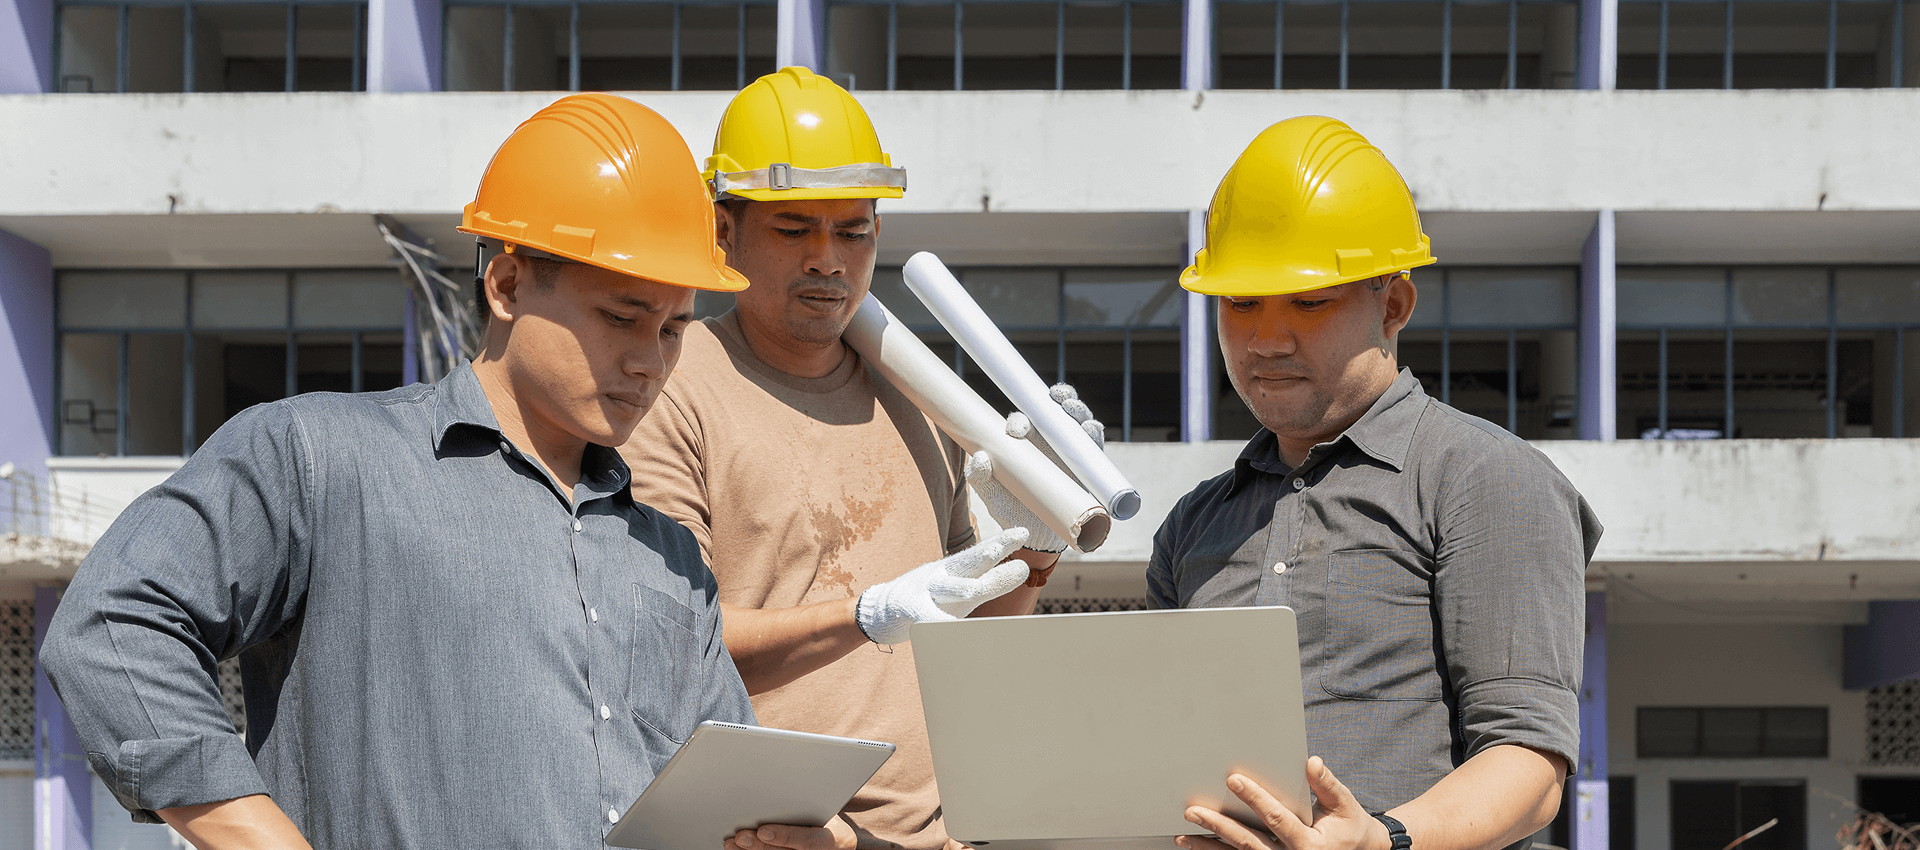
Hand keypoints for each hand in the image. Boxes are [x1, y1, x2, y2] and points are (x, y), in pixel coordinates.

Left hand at [724, 815, 857, 849]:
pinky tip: (737, 848)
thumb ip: (806, 802)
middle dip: (758, 845)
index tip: (763, 831)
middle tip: (740, 836)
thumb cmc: (826, 819)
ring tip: (732, 843)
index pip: (806, 841)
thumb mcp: (826, 808)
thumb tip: (784, 786)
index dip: (784, 836)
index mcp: (827, 839)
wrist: (836, 841)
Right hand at [853, 528, 1030, 643]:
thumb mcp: (962, 588)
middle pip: (968, 563)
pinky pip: (925, 616)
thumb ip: (992, 579)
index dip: (1002, 543)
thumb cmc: (929, 599)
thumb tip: (1025, 569)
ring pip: (948, 588)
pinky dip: (935, 622)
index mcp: (956, 569)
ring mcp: (924, 590)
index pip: (982, 554)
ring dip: (961, 588)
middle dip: (986, 554)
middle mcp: (942, 575)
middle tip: (1002, 546)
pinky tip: (943, 629)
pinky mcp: (909, 608)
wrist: (880, 610)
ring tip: (974, 590)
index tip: (1023, 533)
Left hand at [965, 383, 1104, 553]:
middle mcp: (1048, 441)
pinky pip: (1094, 445)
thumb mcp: (992, 494)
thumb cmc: (1011, 509)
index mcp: (1024, 441)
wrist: (1038, 536)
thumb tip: (981, 457)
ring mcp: (1069, 451)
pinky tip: (1091, 428)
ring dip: (1078, 410)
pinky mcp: (1088, 465)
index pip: (1024, 421)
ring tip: (1073, 409)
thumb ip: (980, 477)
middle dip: (1059, 398)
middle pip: (1056, 411)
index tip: (1017, 431)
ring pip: (1077, 422)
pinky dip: (1094, 433)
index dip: (1020, 420)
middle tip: (1056, 397)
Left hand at [1174, 758, 1387, 849]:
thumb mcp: (1345, 805)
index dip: (1254, 797)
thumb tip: (1312, 762)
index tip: (1232, 779)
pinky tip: (1196, 846)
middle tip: (1193, 810)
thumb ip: (1327, 785)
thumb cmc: (1350, 828)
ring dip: (1210, 847)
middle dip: (1219, 825)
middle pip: (1249, 842)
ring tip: (1184, 835)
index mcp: (1310, 843)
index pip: (1277, 817)